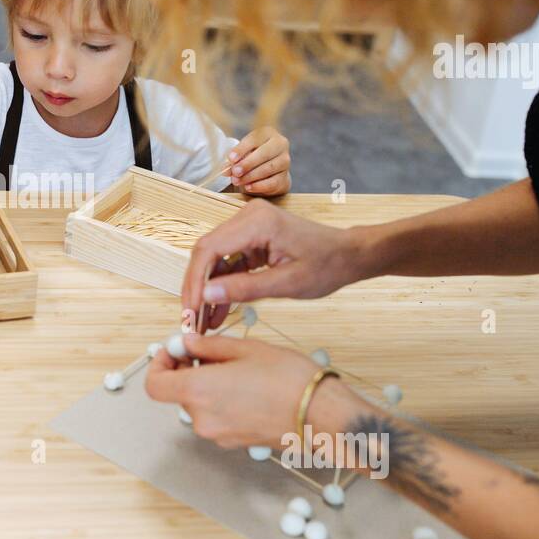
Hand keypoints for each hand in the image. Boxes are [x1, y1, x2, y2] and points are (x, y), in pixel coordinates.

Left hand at [145, 334, 331, 447]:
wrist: (321, 414)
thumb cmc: (288, 379)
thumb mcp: (245, 349)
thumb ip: (207, 346)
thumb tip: (185, 344)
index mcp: (198, 391)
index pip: (154, 385)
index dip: (159, 365)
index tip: (174, 352)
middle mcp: (202, 418)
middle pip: (178, 393)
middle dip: (189, 371)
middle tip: (212, 353)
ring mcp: (218, 434)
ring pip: (199, 404)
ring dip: (208, 386)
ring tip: (238, 369)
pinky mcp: (234, 442)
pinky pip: (217, 417)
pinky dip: (222, 401)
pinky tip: (248, 388)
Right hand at [183, 200, 370, 330]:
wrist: (348, 255)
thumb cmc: (327, 265)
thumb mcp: (287, 284)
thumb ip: (245, 289)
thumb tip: (206, 297)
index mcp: (257, 222)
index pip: (209, 249)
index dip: (195, 282)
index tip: (191, 310)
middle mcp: (247, 217)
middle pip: (206, 253)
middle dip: (196, 288)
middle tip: (191, 320)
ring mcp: (247, 226)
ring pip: (213, 259)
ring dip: (206, 289)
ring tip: (203, 321)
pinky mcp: (250, 238)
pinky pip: (227, 262)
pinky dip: (222, 285)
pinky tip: (218, 311)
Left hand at [225, 126, 289, 195]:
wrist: (268, 172)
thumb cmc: (252, 157)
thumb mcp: (242, 154)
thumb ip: (234, 160)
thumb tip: (226, 170)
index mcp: (268, 133)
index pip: (255, 139)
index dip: (242, 149)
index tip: (231, 158)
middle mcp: (280, 145)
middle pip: (264, 153)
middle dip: (248, 164)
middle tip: (235, 172)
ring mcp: (285, 161)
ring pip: (269, 168)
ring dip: (251, 176)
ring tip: (237, 181)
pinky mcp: (285, 177)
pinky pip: (272, 182)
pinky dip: (259, 186)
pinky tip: (248, 187)